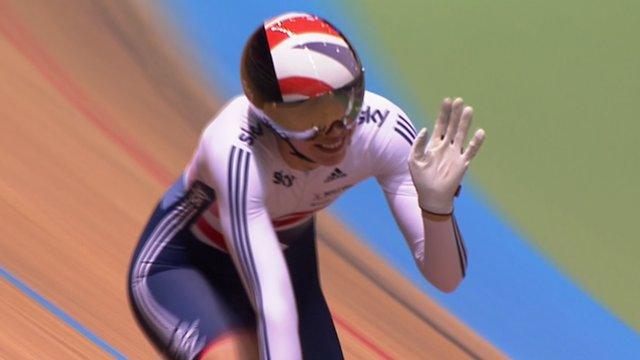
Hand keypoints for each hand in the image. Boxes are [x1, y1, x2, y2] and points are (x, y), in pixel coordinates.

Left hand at [409, 98, 485, 213]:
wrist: (431, 196)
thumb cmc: (421, 179)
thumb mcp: (413, 160)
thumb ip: (418, 144)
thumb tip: (425, 129)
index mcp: (434, 144)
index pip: (440, 125)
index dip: (444, 113)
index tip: (447, 100)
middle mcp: (446, 146)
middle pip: (452, 126)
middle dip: (455, 114)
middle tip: (459, 101)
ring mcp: (455, 154)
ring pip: (461, 135)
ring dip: (465, 123)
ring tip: (469, 110)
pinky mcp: (462, 163)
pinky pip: (471, 151)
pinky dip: (476, 142)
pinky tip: (480, 132)